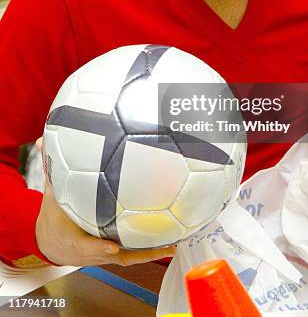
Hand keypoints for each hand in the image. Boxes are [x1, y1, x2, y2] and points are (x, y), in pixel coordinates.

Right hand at [35, 138, 175, 266]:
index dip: (99, 248)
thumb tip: (44, 142)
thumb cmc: (54, 220)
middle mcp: (93, 250)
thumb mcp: (52, 196)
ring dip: (149, 254)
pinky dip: (149, 252)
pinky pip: (133, 255)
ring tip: (171, 245)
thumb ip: (52, 170)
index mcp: (75, 239)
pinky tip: (168, 244)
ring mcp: (105, 255)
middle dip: (136, 251)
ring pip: (128, 258)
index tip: (112, 246)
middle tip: (157, 242)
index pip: (87, 246)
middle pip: (115, 255)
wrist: (51, 243)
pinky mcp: (113, 254)